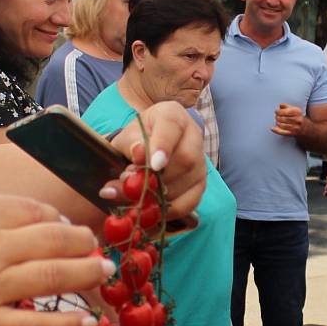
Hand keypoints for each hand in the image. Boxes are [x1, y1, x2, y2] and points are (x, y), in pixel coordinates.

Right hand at [0, 195, 109, 325]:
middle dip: (83, 242)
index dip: (59, 218)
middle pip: (53, 239)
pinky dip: (66, 323)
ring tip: (103, 272)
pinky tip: (87, 319)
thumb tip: (41, 216)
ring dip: (86, 273)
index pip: (33, 211)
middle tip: (98, 247)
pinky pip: (35, 325)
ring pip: (52, 278)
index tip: (69, 227)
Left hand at [106, 100, 207, 219]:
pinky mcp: (201, 184)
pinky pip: (191, 201)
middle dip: (157, 178)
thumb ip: (129, 145)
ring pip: (189, 181)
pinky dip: (170, 209)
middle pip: (185, 158)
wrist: (142, 151)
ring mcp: (201, 160)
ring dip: (160, 195)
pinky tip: (152, 210)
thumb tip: (138, 153)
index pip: (172, 127)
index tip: (153, 165)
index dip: (164, 146)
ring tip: (134, 200)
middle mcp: (193, 135)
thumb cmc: (135, 141)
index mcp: (172, 115)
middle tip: (132, 188)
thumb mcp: (125, 138)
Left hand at [271, 103, 305, 137]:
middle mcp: (298, 120)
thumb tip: (280, 105)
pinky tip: (272, 128)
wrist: (303, 127)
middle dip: (277, 117)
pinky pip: (282, 132)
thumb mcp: (293, 108)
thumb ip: (285, 106)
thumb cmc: (295, 116)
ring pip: (281, 125)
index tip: (276, 111)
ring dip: (277, 122)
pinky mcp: (292, 133)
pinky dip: (276, 130)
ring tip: (277, 121)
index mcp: (297, 112)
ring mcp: (295, 127)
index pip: (285, 112)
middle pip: (282, 118)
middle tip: (276, 116)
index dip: (278, 111)